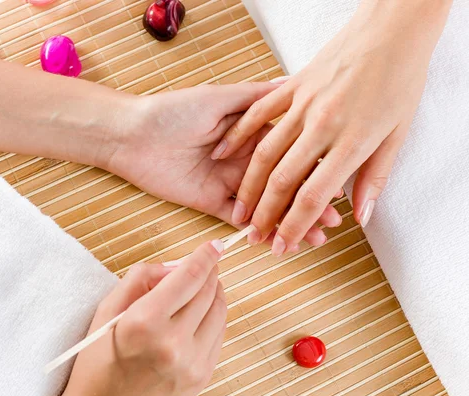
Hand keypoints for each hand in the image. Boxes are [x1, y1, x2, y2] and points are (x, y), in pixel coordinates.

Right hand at [61, 240, 225, 395]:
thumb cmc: (98, 358)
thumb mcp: (108, 309)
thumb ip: (142, 278)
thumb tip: (176, 266)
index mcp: (145, 323)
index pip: (189, 278)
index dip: (205, 256)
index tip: (214, 246)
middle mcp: (173, 344)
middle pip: (208, 292)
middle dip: (209, 272)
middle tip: (203, 263)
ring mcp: (191, 364)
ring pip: (220, 312)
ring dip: (214, 293)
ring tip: (201, 287)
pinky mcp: (202, 377)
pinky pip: (220, 335)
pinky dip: (214, 316)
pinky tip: (200, 312)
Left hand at [110, 83, 341, 245]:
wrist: (132, 135)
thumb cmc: (172, 110)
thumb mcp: (218, 98)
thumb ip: (255, 98)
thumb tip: (289, 84)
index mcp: (249, 134)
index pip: (289, 154)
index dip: (313, 170)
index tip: (336, 182)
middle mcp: (243, 160)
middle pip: (282, 185)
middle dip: (308, 202)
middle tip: (332, 221)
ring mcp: (228, 183)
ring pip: (265, 206)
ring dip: (289, 221)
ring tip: (314, 237)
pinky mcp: (209, 202)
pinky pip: (238, 220)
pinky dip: (258, 231)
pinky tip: (279, 239)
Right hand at [209, 0, 450, 254]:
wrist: (393, 28)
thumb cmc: (400, 78)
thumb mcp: (397, 133)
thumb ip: (374, 177)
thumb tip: (362, 215)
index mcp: (351, 141)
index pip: (313, 195)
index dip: (295, 226)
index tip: (285, 245)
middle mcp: (321, 125)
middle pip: (283, 180)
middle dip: (266, 215)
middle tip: (256, 238)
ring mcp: (302, 103)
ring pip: (264, 152)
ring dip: (249, 187)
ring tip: (240, 211)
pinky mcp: (291, 85)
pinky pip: (257, 114)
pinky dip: (238, 137)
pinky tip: (223, 156)